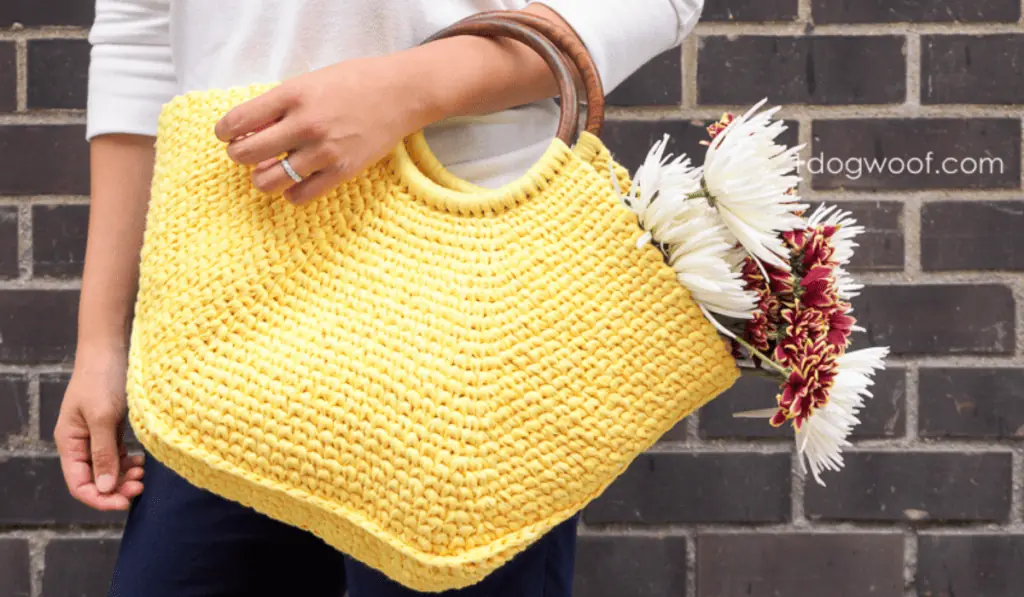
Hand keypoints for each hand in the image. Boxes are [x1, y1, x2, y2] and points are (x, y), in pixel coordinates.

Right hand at [54, 346, 143, 510]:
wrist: (111, 348)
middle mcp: (80, 442)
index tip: (125, 502)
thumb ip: (103, 453)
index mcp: (69, 442)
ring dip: (124, 476)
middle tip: (140, 486)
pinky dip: (128, 462)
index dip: (99, 498)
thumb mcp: (102, 417)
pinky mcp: (111, 427)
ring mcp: (96, 435)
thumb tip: (105, 487)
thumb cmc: (102, 378)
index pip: (79, 483)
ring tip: (143, 474)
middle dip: (116, 488)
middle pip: (94, 479)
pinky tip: (142, 462)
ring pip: (108, 468)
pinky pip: (117, 455)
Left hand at [214, 54, 436, 203]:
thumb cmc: (354, 82)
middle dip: (239, 155)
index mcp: (292, 95)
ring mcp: (323, 151)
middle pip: (247, 153)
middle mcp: (304, 124)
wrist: (400, 93)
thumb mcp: (310, 81)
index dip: (224, 132)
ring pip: (269, 180)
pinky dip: (290, 193)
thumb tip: (249, 129)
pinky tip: (294, 183)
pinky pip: (301, 195)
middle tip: (246, 154)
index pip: (238, 121)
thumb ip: (280, 103)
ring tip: (267, 172)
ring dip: (261, 178)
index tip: (227, 136)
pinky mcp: (342, 171)